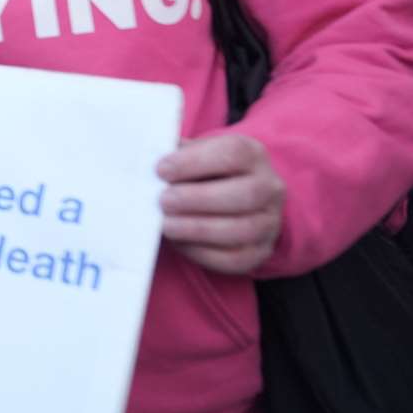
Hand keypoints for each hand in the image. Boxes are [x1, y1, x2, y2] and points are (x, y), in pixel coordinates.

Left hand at [158, 133, 284, 274]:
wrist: (230, 197)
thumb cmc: (203, 172)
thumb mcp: (194, 154)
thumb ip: (175, 155)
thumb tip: (143, 159)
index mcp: (252, 154)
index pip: (233, 153)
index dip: (195, 162)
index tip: (162, 170)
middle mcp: (269, 187)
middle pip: (244, 194)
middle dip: (198, 199)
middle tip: (163, 201)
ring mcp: (269, 221)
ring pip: (241, 229)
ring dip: (198, 228)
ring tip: (166, 224)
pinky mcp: (259, 251)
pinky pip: (235, 258)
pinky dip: (203, 252)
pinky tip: (179, 242)